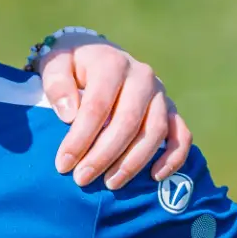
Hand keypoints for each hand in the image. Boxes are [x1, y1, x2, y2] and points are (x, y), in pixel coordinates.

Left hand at [37, 40, 191, 188]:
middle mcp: (142, 77)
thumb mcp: (54, 65)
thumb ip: (57, 84)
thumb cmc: (71, 64)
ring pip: (155, 131)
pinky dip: (173, 157)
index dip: (80, 138)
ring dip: (133, 161)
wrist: (96, 53)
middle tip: (82, 179)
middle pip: (128, 122)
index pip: (97, 106)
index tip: (63, 164)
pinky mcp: (170, 109)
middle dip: (104, 155)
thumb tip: (69, 115)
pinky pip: (181, 134)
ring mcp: (159, 93)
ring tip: (111, 184)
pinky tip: (155, 176)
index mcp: (112, 64)